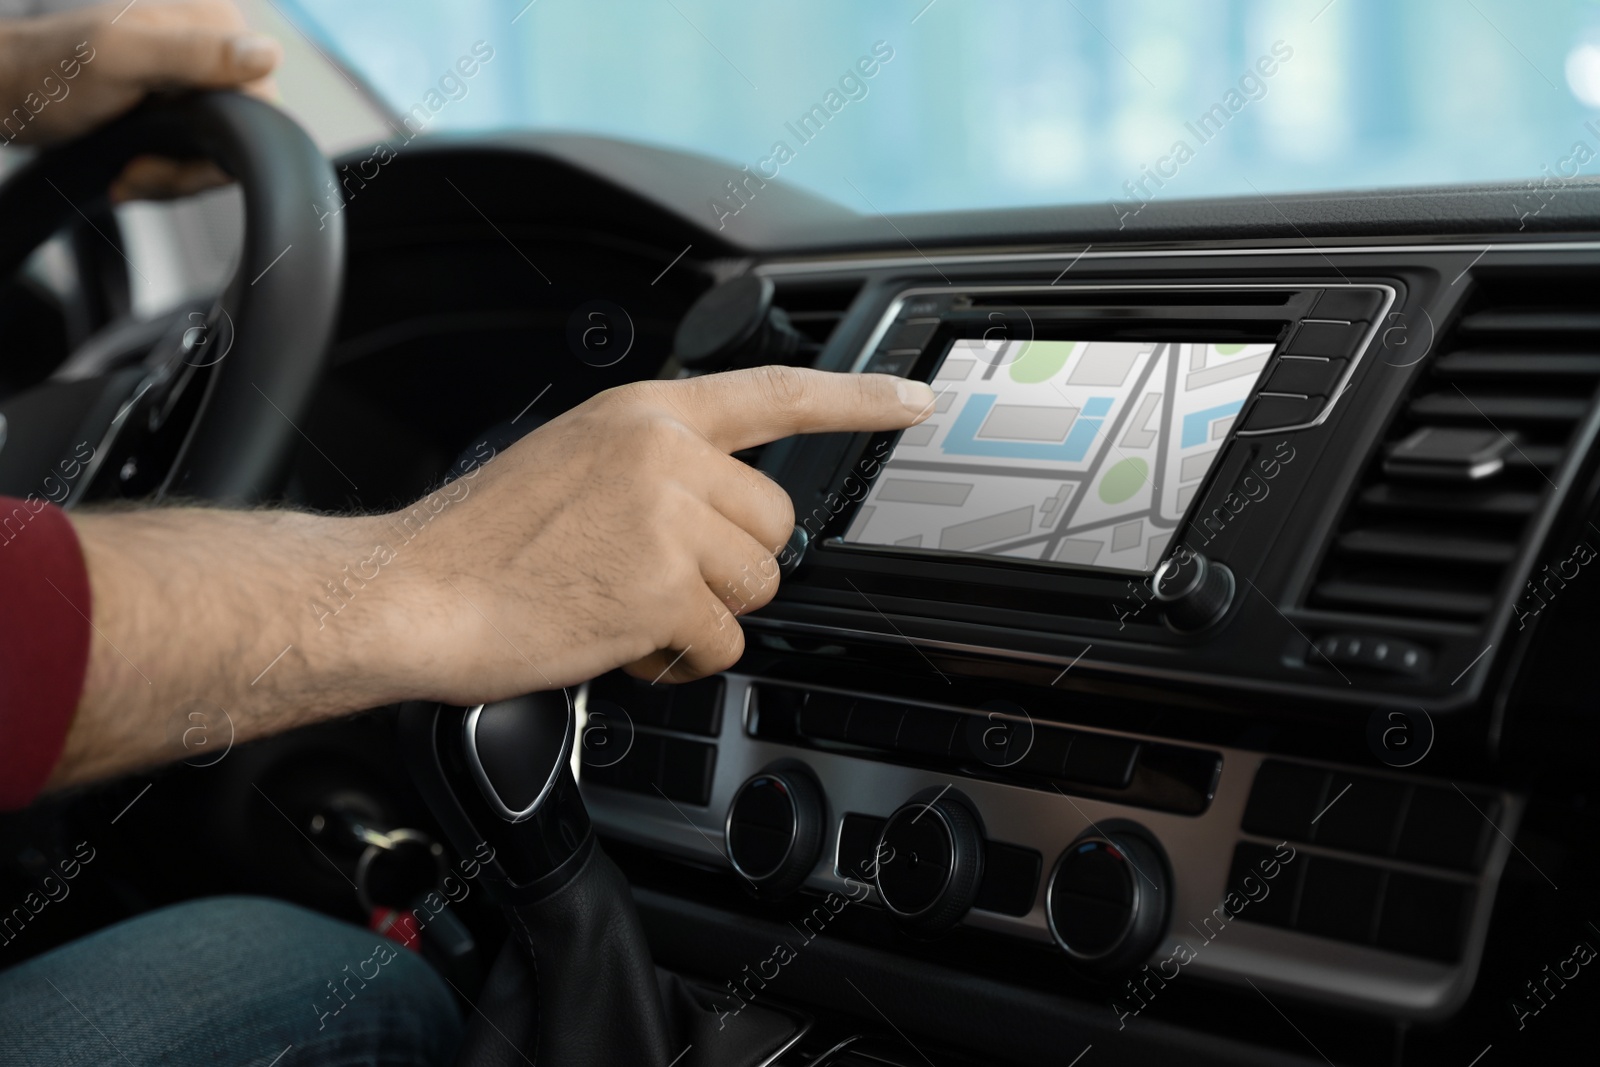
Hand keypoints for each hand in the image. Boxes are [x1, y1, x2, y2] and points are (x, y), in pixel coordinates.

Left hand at [0, 0, 281, 196]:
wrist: (11, 95)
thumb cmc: (49, 74)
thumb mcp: (121, 58)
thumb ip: (193, 53)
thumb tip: (267, 54)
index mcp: (215, 24)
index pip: (263, 102)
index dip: (225, 143)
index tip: (168, 154)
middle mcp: (215, 48)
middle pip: (246, 133)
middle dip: (192, 166)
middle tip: (142, 168)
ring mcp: (200, 79)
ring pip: (224, 151)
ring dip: (177, 176)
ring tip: (134, 171)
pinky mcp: (185, 106)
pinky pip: (203, 155)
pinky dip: (170, 173)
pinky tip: (138, 168)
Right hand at [55, 366, 932, 789]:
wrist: (411, 592)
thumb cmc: (482, 543)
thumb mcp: (576, 464)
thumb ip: (658, 470)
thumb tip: (724, 513)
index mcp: (646, 415)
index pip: (775, 392)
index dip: (859, 399)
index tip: (917, 401)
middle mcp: (666, 454)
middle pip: (774, 525)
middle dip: (730, 567)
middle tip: (654, 580)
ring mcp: (668, 518)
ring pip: (754, 588)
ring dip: (702, 616)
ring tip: (623, 607)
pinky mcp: (664, 587)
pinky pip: (723, 644)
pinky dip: (679, 659)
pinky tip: (619, 641)